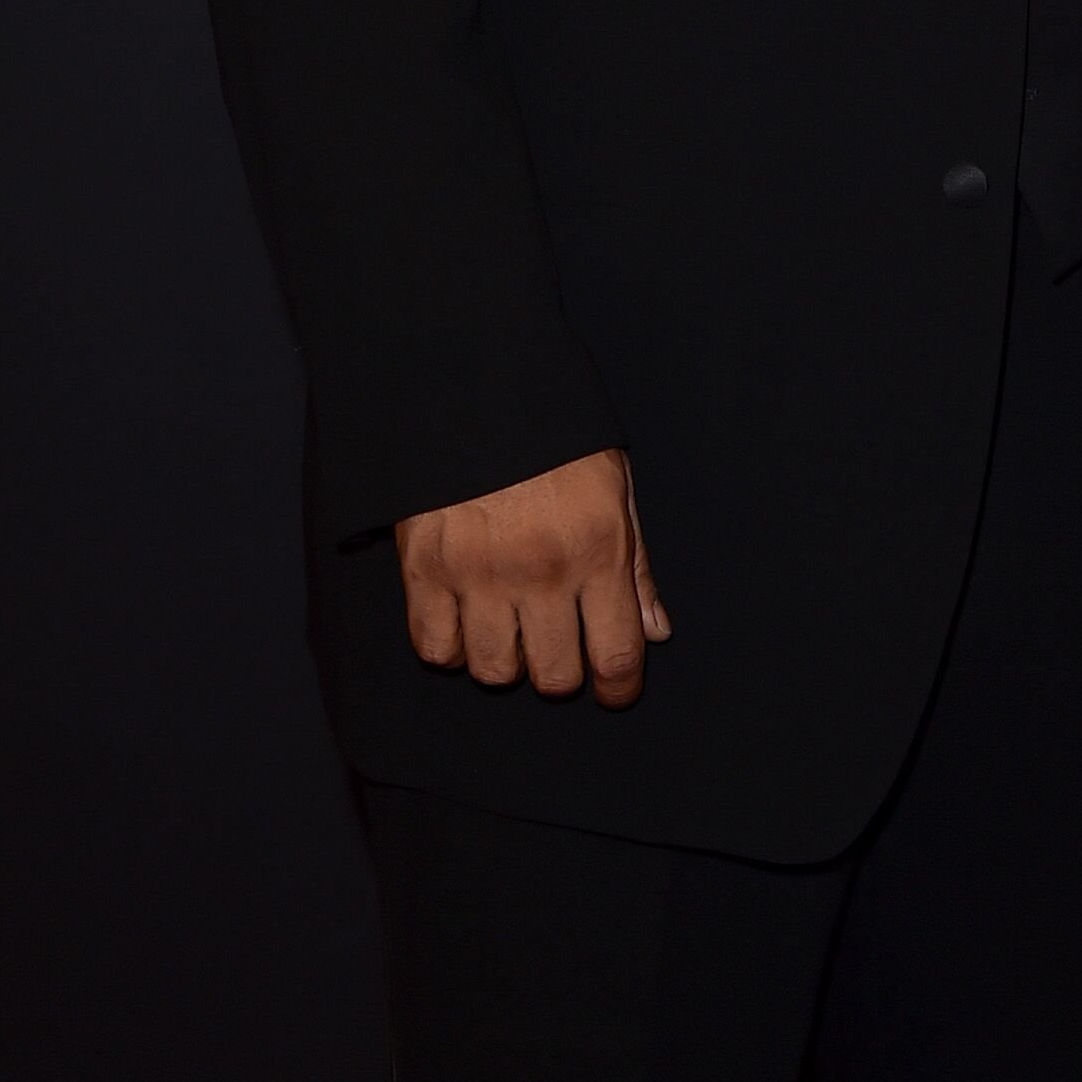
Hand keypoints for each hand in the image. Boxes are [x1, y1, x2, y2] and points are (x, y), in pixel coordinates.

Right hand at [394, 448, 670, 706]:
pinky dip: (452, 646)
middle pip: (554, 677)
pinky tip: (465, 619)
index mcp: (597, 549)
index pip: (617, 656)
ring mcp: (478, 575)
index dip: (619, 689)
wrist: (477, 390)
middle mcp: (540, 572)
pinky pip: (436, 648)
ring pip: (494, 672)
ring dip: (508, 661)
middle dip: (563, 673)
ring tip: (511, 627)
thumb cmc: (556, 440)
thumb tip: (656, 632)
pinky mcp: (424, 570)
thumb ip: (635, 566)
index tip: (614, 691)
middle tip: (559, 646)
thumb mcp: (615, 487)